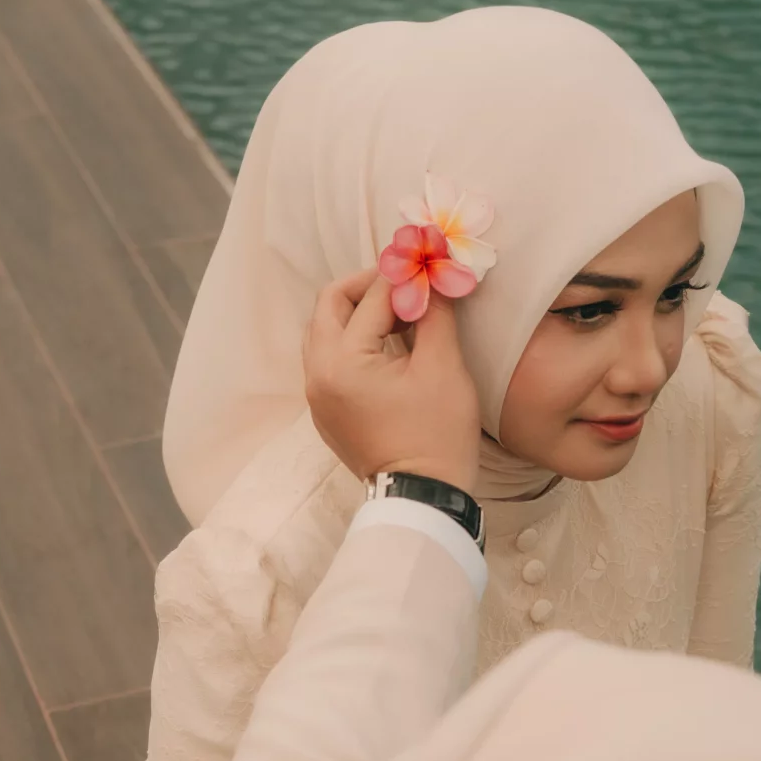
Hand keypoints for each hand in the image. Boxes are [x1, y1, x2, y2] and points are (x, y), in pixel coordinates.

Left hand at [303, 268, 480, 494]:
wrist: (422, 497)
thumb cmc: (437, 435)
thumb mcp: (443, 367)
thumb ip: (434, 313)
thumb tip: (432, 277)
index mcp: (342, 361)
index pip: (372, 298)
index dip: (405, 277)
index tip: (427, 263)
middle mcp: (317, 374)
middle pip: (330, 304)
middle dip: (368, 287)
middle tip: (406, 287)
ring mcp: (316, 395)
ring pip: (324, 330)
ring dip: (356, 313)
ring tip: (399, 316)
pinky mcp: (324, 411)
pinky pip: (327, 359)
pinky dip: (351, 341)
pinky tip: (386, 347)